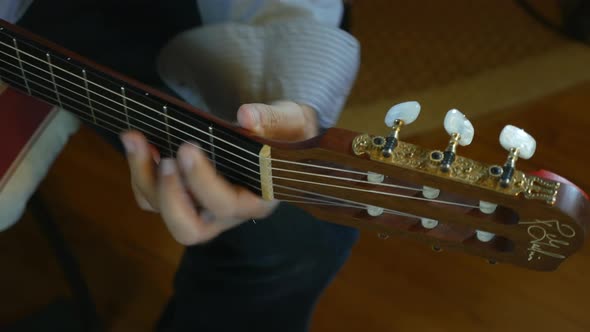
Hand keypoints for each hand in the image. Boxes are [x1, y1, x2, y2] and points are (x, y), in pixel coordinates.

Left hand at [120, 101, 317, 244]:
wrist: (279, 139)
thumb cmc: (287, 134)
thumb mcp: (294, 121)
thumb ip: (274, 119)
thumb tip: (246, 116)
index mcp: (257, 200)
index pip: (226, 205)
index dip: (202, 181)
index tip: (187, 147)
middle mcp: (227, 214)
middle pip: (188, 230)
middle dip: (168, 196)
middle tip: (163, 158)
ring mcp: (203, 209)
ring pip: (164, 213)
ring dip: (144, 178)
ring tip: (136, 139)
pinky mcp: (185, 197)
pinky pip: (152, 200)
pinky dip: (140, 175)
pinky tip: (139, 145)